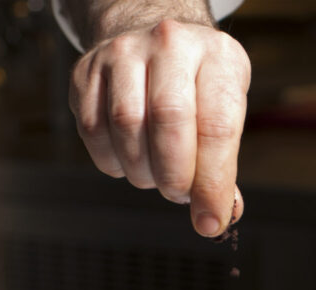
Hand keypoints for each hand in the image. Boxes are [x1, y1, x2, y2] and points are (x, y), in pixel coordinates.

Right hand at [69, 18, 250, 236]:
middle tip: (180, 195)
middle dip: (175, 176)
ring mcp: (123, 53)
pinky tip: (131, 160)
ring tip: (159, 176)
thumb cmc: (201, 87)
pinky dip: (113, 160)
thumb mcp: (229, 111)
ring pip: (126, 126)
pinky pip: (92, 129)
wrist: (159, 43)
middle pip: (168, 121)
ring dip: (143, 170)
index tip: (211, 219)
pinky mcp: (86, 70)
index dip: (213, 182)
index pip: (217, 127)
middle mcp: (170, 46)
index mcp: (218, 58)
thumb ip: (224, 164)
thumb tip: (215, 216)